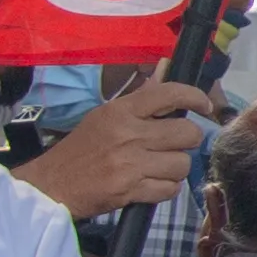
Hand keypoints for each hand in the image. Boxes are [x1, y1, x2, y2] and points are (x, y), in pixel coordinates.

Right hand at [17, 76, 216, 220]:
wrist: (51, 185)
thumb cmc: (81, 149)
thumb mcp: (105, 116)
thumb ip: (141, 98)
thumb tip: (166, 67)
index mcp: (121, 111)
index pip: (170, 93)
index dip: (195, 97)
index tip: (204, 106)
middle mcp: (128, 133)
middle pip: (188, 133)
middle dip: (186, 142)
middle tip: (172, 147)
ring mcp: (130, 163)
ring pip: (183, 164)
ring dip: (175, 170)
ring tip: (156, 169)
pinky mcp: (130, 190)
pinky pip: (170, 190)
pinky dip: (165, 190)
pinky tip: (150, 185)